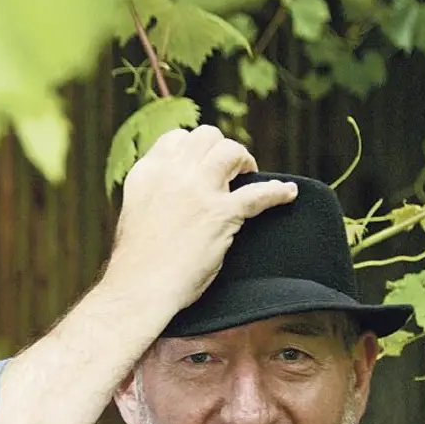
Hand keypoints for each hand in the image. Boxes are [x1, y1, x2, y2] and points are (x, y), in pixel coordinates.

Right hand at [104, 125, 297, 309]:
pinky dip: (277, 192)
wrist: (140, 287)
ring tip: (250, 176)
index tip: (204, 163)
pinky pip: (259, 193)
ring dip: (244, 161)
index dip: (195, 149)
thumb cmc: (137, 262)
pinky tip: (288, 193)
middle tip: (231, 170)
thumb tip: (172, 193)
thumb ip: (154, 193)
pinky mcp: (221, 214)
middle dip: (222, 149)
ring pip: (231, 152)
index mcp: (148, 172)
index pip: (176, 139)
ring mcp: (199, 191)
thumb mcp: (135, 211)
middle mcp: (173, 173)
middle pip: (207, 137)